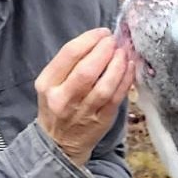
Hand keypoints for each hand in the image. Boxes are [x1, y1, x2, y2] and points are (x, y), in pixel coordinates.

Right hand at [36, 29, 134, 165]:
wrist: (59, 144)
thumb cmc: (57, 107)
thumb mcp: (50, 85)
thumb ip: (69, 64)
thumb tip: (98, 41)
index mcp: (47, 84)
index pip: (69, 54)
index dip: (89, 39)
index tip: (102, 33)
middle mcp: (63, 99)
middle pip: (87, 70)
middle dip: (104, 50)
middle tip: (114, 41)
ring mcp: (83, 112)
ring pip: (104, 85)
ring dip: (118, 65)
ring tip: (123, 53)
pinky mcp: (101, 121)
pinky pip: (116, 97)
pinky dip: (125, 80)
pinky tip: (129, 67)